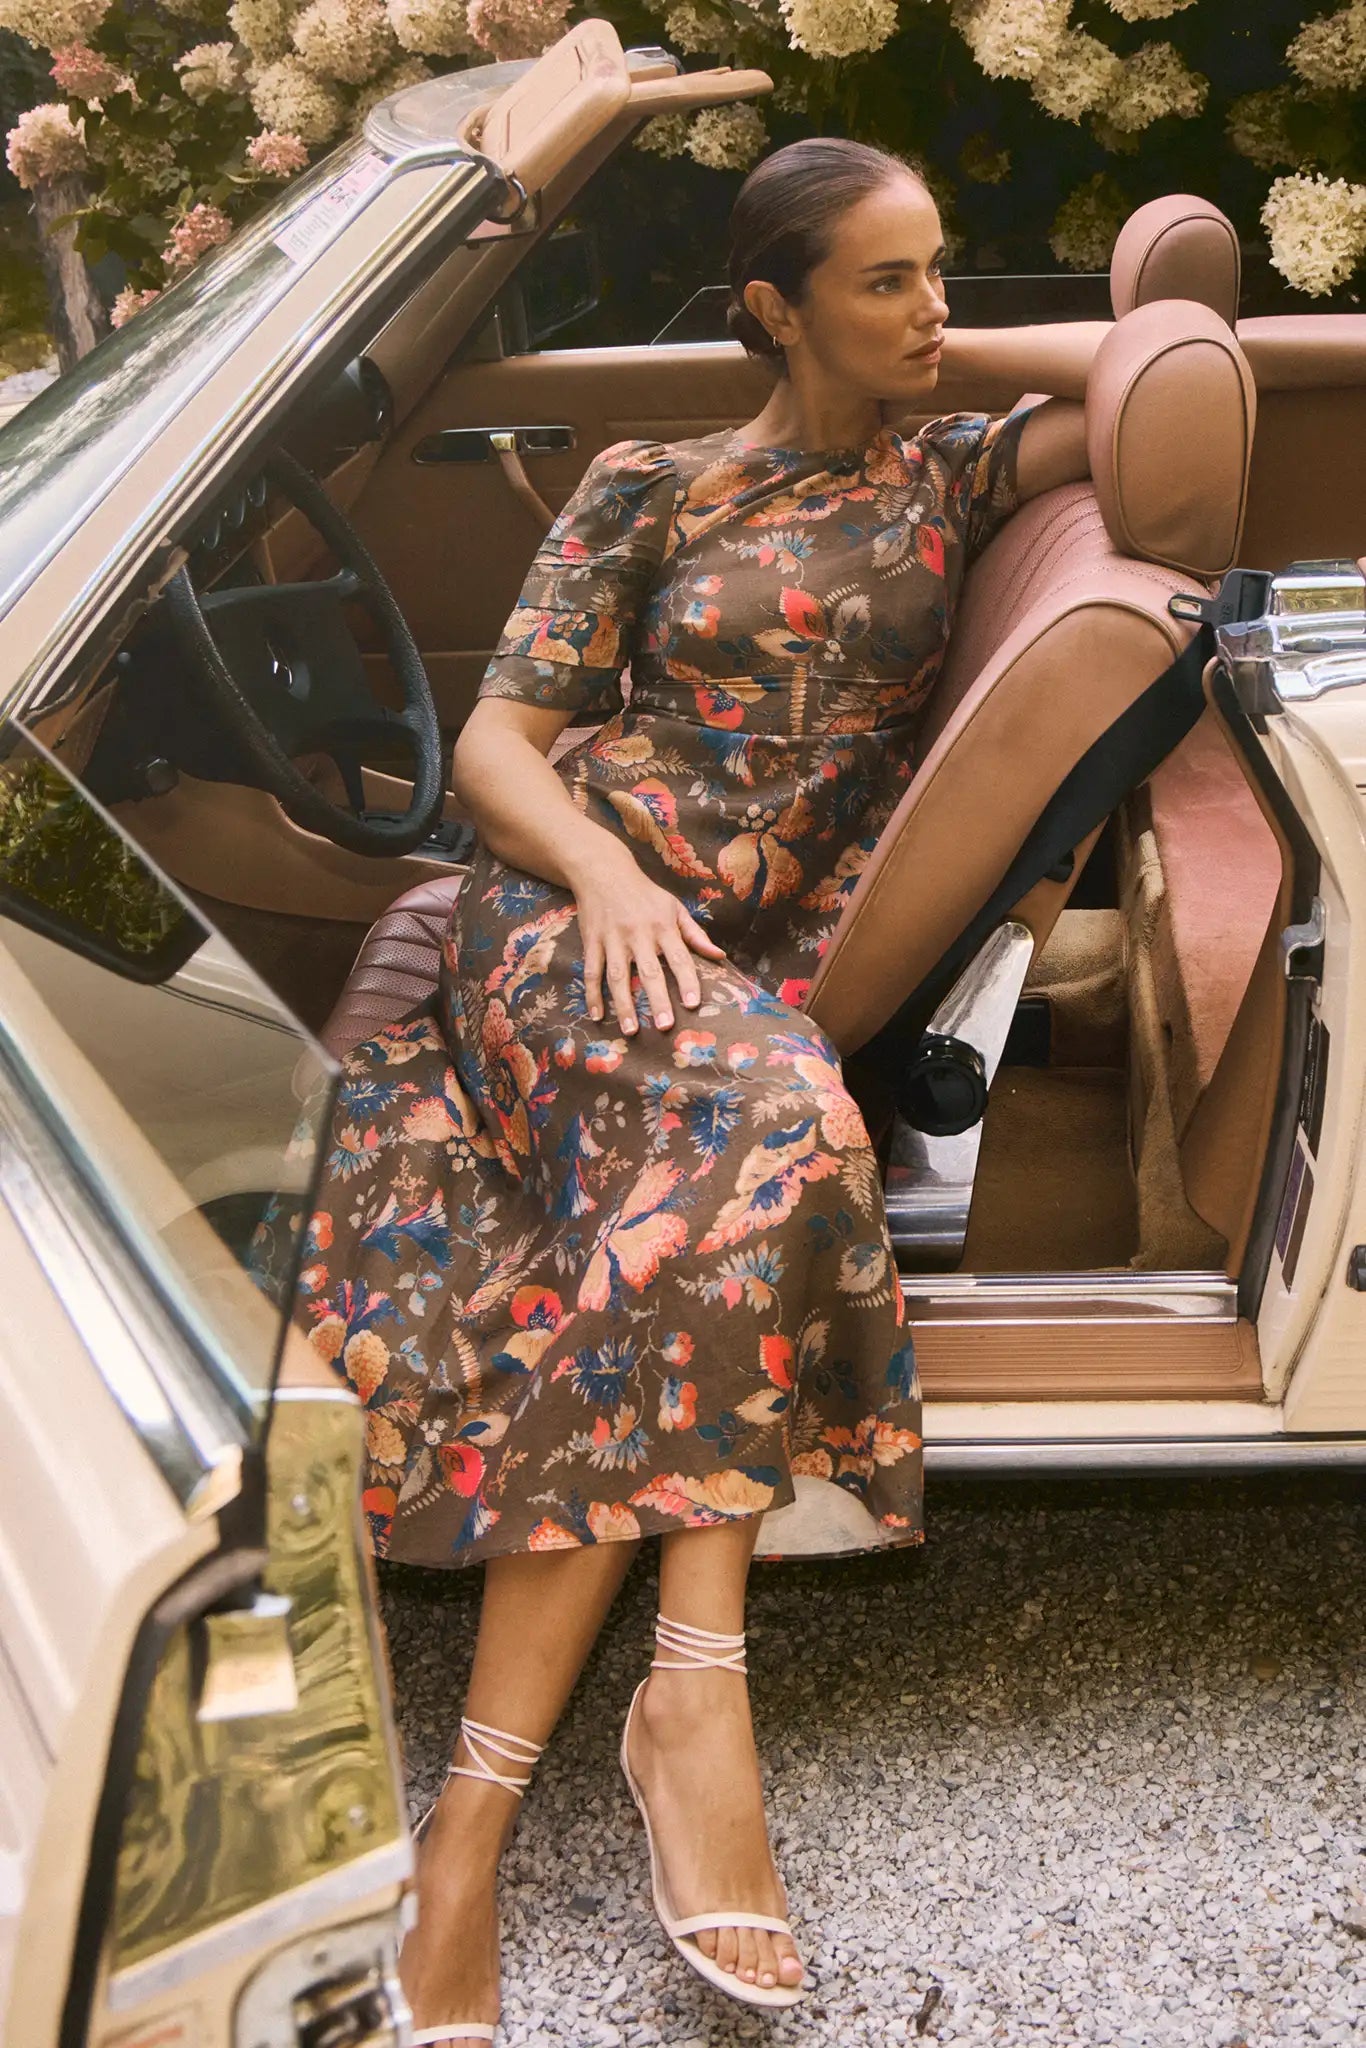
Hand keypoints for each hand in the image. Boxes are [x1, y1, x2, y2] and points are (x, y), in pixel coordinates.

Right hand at [569, 842, 725, 1034]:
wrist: (603, 871)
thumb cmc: (645, 893)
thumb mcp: (674, 907)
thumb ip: (696, 934)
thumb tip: (720, 956)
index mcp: (663, 926)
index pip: (679, 957)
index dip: (687, 980)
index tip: (693, 1004)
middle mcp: (638, 934)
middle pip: (649, 972)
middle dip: (657, 1000)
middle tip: (664, 1027)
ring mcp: (613, 939)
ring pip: (618, 976)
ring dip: (623, 1005)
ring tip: (631, 1030)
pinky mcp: (592, 941)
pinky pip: (591, 971)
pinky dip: (592, 994)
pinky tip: (596, 1016)